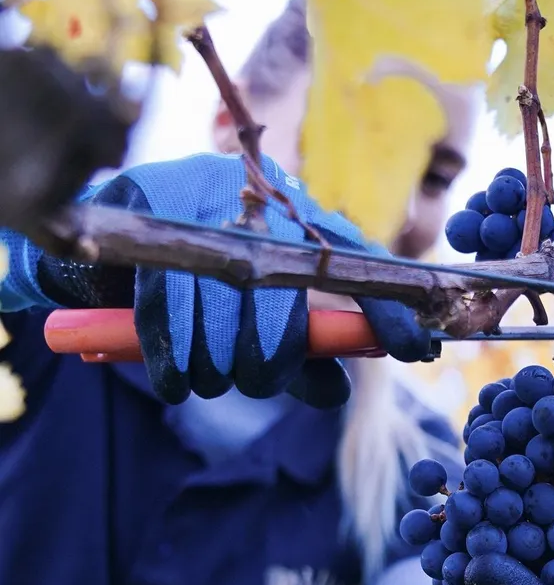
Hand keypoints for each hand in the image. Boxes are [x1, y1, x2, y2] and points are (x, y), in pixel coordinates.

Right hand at [32, 153, 430, 404]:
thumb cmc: (198, 289)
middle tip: (255, 379)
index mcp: (295, 218)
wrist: (107, 242)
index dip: (388, 304)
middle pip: (285, 288)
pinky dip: (172, 356)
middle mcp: (256, 196)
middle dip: (271, 353)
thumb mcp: (255, 324)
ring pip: (225, 297)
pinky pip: (166, 298)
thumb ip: (298, 359)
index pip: (357, 258)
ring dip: (216, 361)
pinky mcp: (144, 201)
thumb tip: (339, 393)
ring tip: (205, 378)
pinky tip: (176, 381)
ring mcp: (200, 190)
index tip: (415, 349)